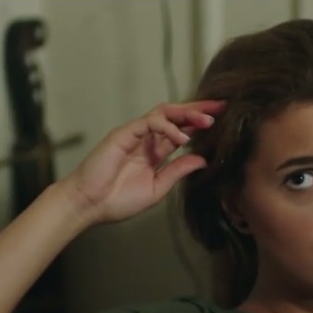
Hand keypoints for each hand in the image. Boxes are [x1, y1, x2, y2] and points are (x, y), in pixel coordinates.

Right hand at [58, 100, 224, 225]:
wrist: (89, 206)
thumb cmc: (117, 201)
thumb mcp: (158, 188)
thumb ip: (178, 171)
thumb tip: (203, 160)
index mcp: (156, 152)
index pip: (183, 131)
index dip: (201, 124)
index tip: (224, 120)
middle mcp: (147, 140)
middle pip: (176, 115)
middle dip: (199, 110)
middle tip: (222, 107)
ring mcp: (135, 134)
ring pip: (164, 112)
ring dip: (187, 114)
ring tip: (207, 121)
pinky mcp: (123, 134)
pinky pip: (149, 123)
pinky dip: (167, 126)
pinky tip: (181, 138)